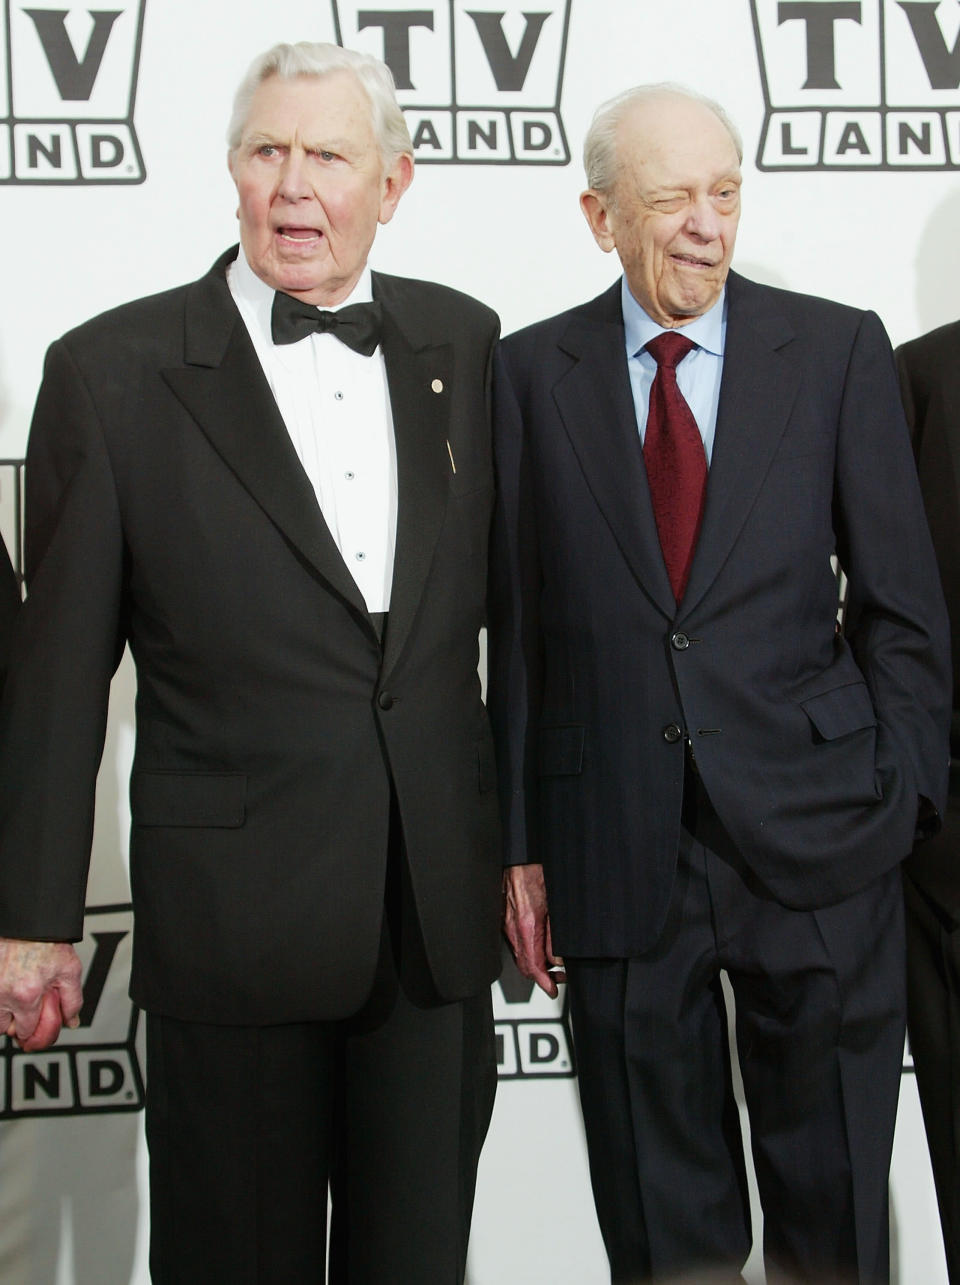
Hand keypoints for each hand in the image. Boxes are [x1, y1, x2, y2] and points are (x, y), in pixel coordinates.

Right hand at [0, 938, 82, 1050]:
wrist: (30, 920)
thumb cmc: (48, 941)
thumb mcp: (69, 969)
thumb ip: (72, 1000)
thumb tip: (71, 1021)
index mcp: (26, 994)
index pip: (25, 1030)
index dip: (32, 1029)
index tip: (34, 1024)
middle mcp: (3, 993)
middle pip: (3, 1027)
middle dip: (14, 1022)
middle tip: (24, 1009)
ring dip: (3, 1010)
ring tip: (15, 997)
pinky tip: (7, 986)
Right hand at [502, 864, 564, 997]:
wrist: (520, 855)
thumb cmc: (537, 872)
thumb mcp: (556, 905)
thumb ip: (555, 935)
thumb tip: (559, 959)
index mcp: (528, 924)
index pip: (533, 965)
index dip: (544, 982)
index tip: (552, 989)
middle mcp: (513, 926)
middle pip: (524, 966)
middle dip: (541, 977)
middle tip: (558, 979)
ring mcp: (506, 922)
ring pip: (519, 955)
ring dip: (534, 964)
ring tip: (552, 964)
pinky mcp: (504, 917)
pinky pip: (514, 942)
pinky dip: (526, 951)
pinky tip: (538, 947)